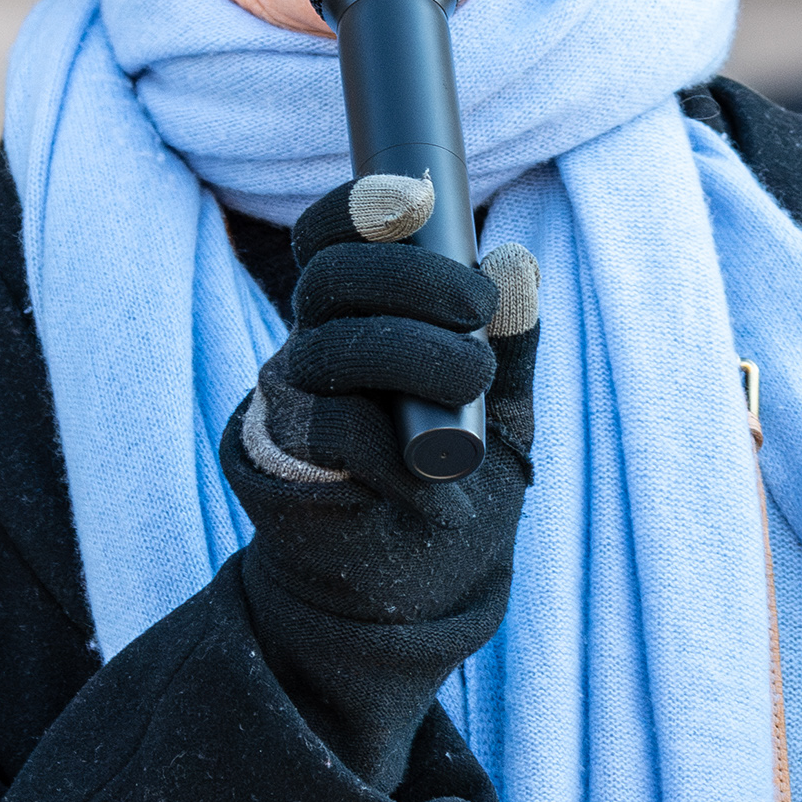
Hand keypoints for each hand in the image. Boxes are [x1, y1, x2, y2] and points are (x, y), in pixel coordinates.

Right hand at [217, 174, 540, 790]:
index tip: (413, 196)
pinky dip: (393, 450)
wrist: (411, 604)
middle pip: (330, 279)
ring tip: (472, 385)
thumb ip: (511, 344)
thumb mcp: (501, 411)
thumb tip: (518, 263)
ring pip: (328, 347)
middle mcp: (312, 351)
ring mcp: (291, 412)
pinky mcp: (283, 476)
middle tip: (478, 310)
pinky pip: (329, 432)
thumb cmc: (453, 489)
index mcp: (358, 318)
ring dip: (413, 355)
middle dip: (411, 279)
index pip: (330, 239)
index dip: (359, 208)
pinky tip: (436, 480)